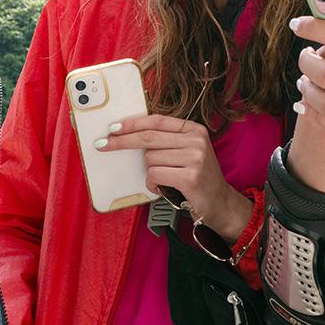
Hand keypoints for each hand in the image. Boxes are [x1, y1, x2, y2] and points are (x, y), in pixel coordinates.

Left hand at [101, 114, 251, 241]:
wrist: (221, 204)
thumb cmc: (197, 178)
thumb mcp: (187, 153)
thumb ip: (166, 142)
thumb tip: (130, 135)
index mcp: (194, 129)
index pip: (157, 120)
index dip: (132, 123)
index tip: (113, 127)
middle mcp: (196, 140)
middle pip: (148, 137)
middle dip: (122, 141)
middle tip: (103, 145)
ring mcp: (195, 158)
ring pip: (150, 159)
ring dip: (149, 172)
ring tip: (163, 180)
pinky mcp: (190, 177)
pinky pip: (155, 175)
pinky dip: (153, 184)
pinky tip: (164, 188)